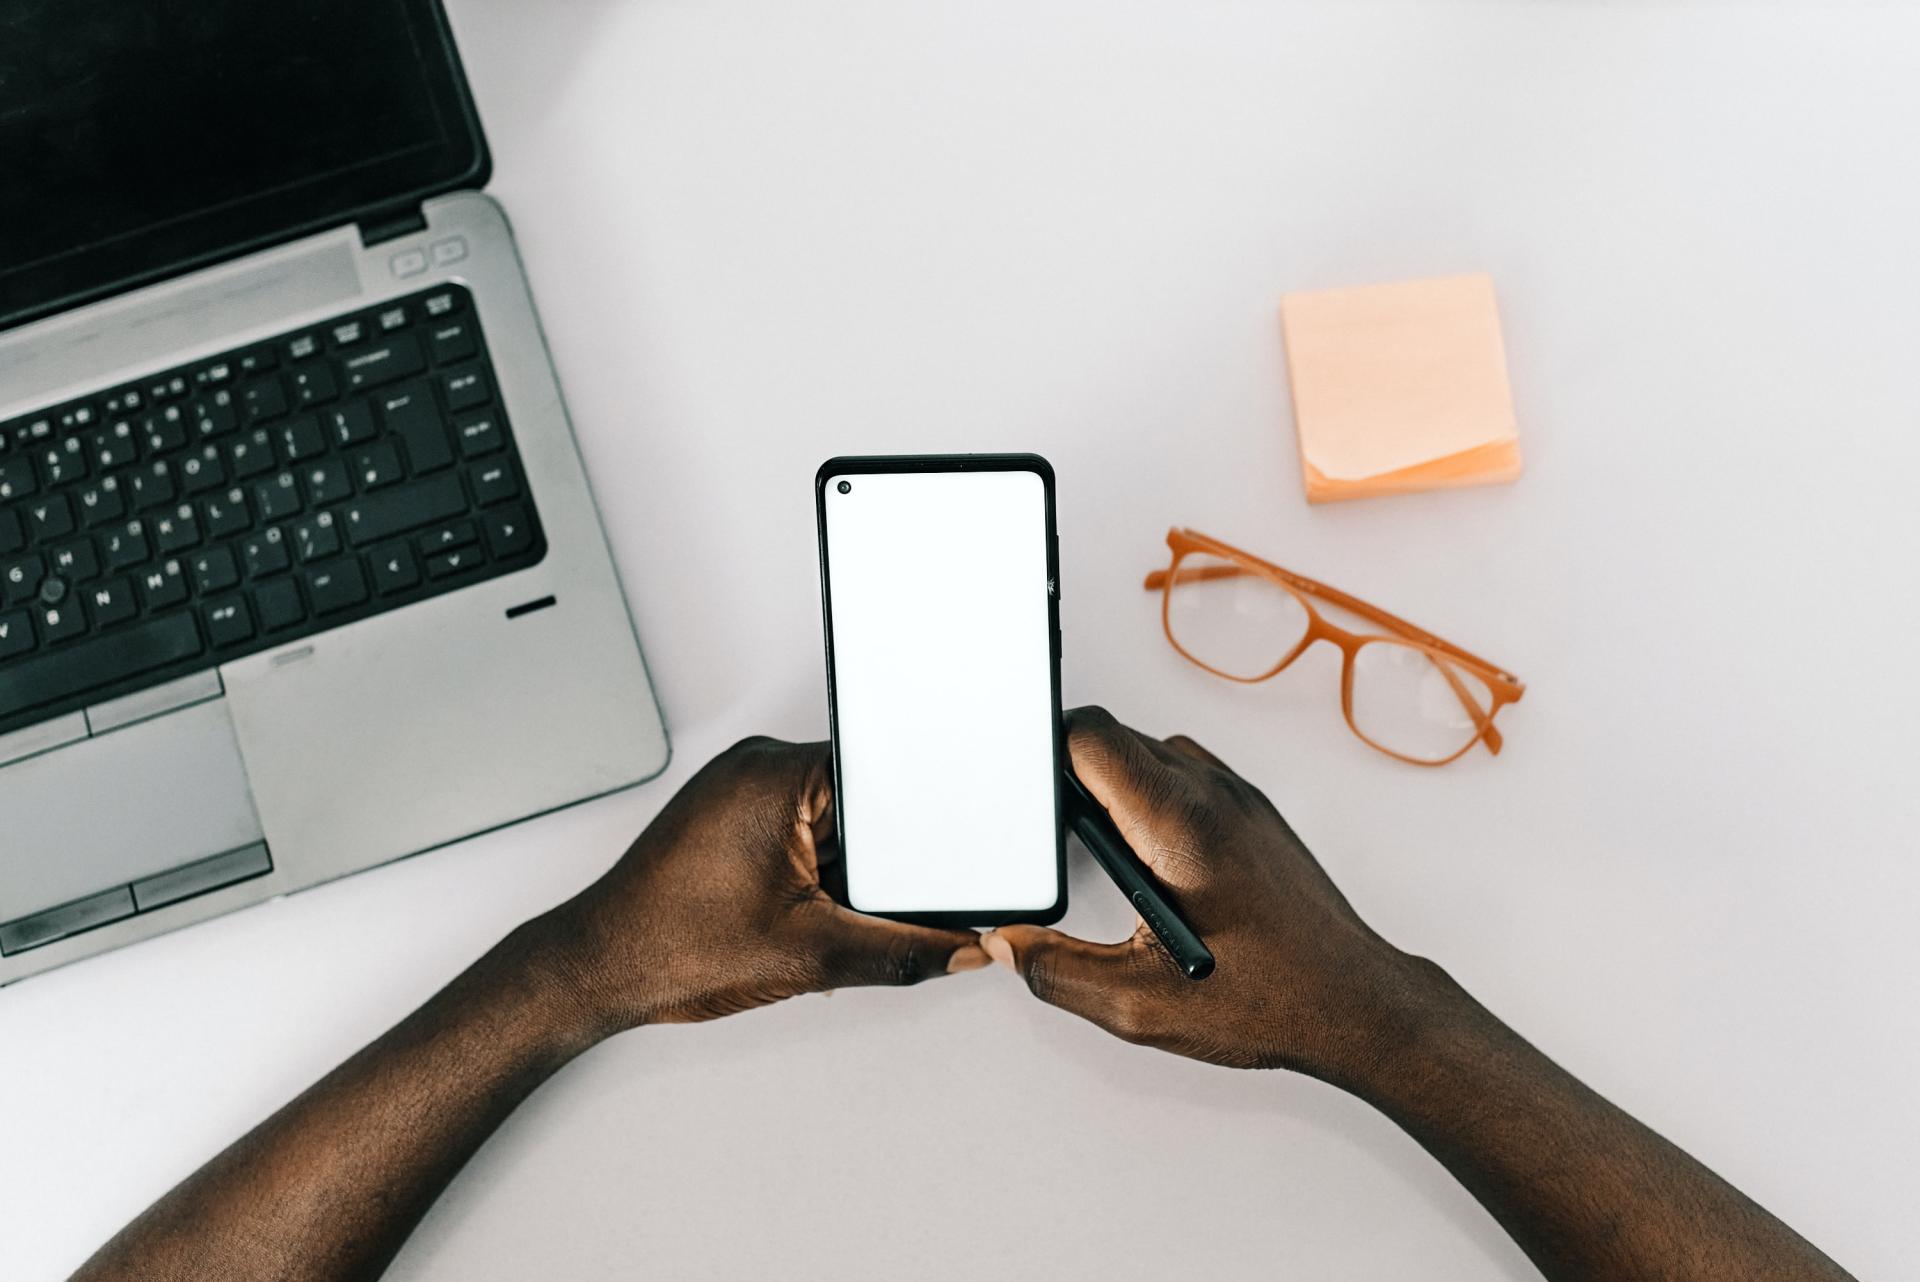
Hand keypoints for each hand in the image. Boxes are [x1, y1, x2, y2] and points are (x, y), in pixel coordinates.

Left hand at [537, 737, 989, 1033]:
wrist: (598, 968)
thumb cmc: (670, 946)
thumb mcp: (811, 954)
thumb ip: (900, 951)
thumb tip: (957, 949)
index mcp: (777, 774)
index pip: (884, 772)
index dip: (917, 823)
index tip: (932, 861)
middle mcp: (757, 766)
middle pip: (861, 803)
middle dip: (871, 861)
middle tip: (843, 906)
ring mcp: (741, 788)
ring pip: (833, 824)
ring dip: (837, 872)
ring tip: (799, 912)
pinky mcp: (732, 814)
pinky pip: (801, 832)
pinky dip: (811, 874)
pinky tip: (785, 910)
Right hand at [983, 707, 1429, 1078]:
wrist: (1358, 1003)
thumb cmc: (1275, 1000)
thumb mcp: (1140, 1003)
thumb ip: (1058, 971)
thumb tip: (1009, 945)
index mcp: (1179, 826)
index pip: (1093, 736)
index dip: (1045, 754)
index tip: (1025, 790)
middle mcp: (1213, 795)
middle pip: (1116, 736)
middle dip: (1071, 774)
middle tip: (1052, 833)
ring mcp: (1239, 797)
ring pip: (1151, 749)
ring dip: (1114, 782)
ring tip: (1101, 848)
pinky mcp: (1254, 812)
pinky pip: (1185, 772)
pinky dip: (1151, 795)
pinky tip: (1147, 854)